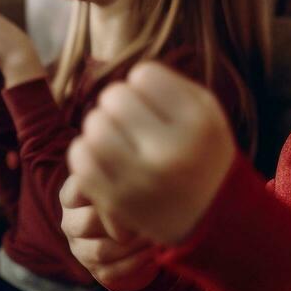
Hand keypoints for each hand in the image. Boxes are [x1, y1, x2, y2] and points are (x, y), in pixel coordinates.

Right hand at [59, 174, 160, 290]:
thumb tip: (138, 172)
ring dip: (132, 245)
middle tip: (149, 216)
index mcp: (71, 195)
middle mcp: (70, 221)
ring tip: (154, 234)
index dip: (108, 190)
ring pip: (100, 250)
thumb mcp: (121, 180)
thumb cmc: (129, 196)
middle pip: (87, 223)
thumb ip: (120, 172)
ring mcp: (79, 248)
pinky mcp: (94, 270)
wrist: (133, 233)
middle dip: (121, 221)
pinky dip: (135, 262)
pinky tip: (153, 252)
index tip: (137, 187)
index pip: (80, 188)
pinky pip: (111, 271)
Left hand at [67, 62, 235, 244]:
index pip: (144, 75)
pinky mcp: (117, 202)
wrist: (210, 216)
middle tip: (129, 118)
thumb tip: (130, 75)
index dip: (144, 83)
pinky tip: (103, 156)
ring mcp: (141, 181)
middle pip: (113, 97)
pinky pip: (80, 160)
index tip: (154, 101)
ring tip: (115, 135)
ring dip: (99, 125)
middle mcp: (171, 154)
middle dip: (118, 102)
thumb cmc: (201, 150)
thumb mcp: (207, 112)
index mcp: (198, 125)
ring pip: (93, 127)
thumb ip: (172, 83)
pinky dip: (86, 151)